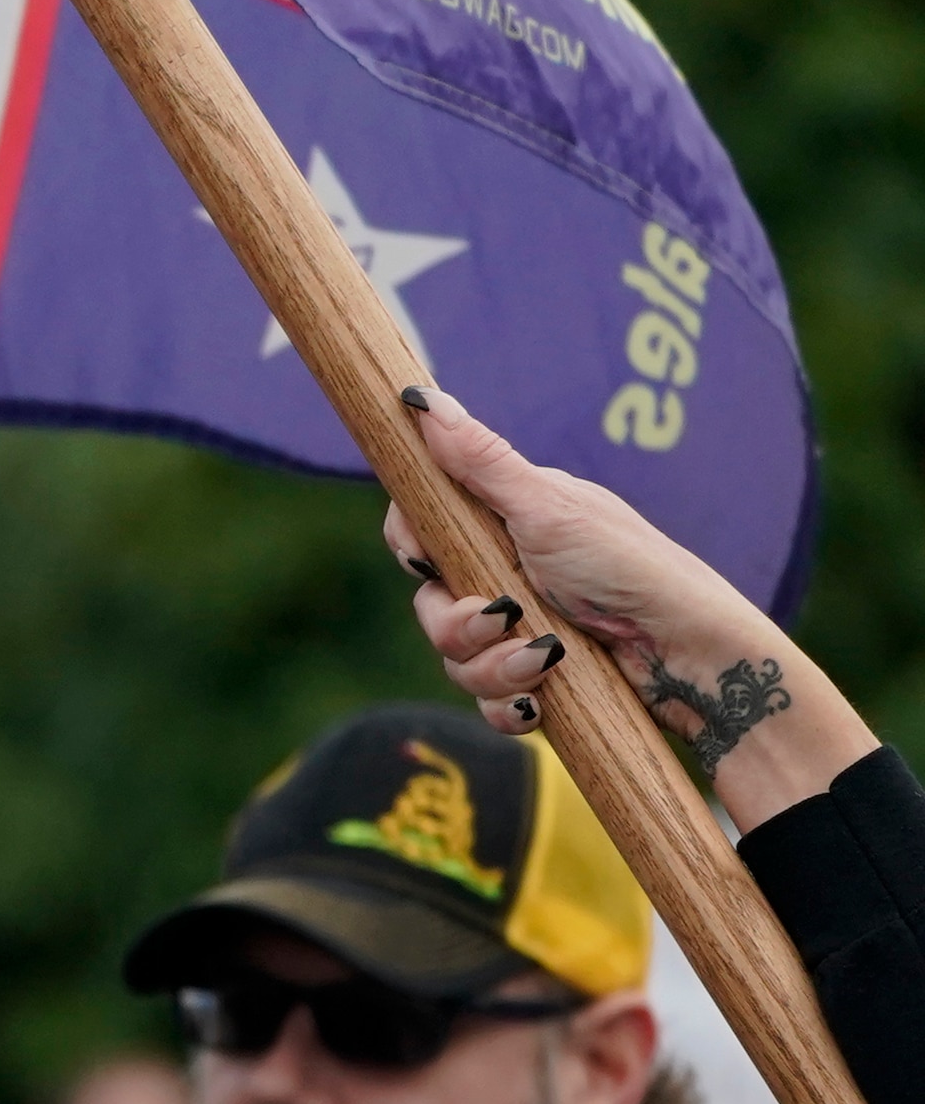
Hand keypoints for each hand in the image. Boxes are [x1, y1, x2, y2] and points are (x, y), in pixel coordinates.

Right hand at [386, 390, 865, 808]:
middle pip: (428, 605)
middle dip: (458, 625)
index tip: (432, 560)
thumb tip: (421, 398)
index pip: (419, 532)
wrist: (688, 650)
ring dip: (494, 667)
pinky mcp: (535, 682)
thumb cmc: (629, 565)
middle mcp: (506, 575)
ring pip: (455, 661)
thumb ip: (479, 462)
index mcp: (505, 524)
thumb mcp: (546, 507)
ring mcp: (519, 632)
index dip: (414, 551)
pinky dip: (509, 705)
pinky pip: (485, 703)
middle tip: (507, 615)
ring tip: (548, 660)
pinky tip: (542, 700)